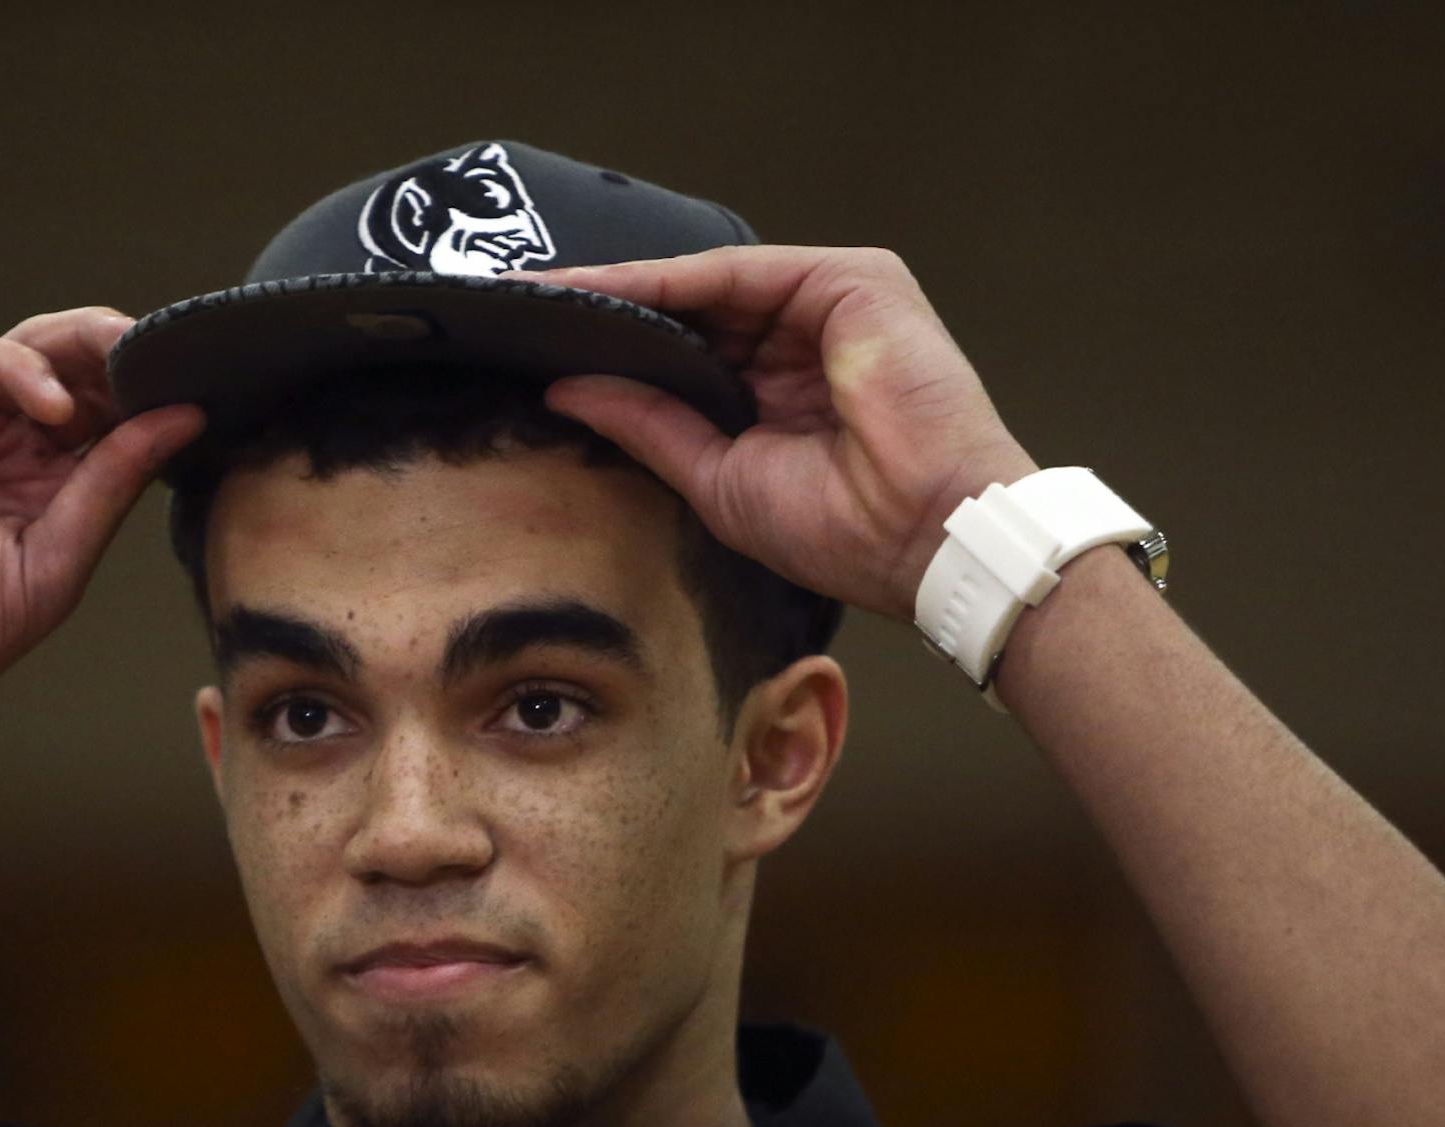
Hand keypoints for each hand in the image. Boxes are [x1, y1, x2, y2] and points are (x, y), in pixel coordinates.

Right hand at [0, 306, 204, 762]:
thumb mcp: (51, 565)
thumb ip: (111, 487)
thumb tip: (184, 422)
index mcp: (47, 496)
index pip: (112, 427)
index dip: (153, 402)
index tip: (204, 388)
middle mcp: (1, 454)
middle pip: (75, 378)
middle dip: (121, 358)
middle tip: (168, 351)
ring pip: (26, 352)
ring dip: (79, 349)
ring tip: (120, 362)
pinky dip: (16, 364)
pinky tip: (53, 402)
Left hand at [506, 247, 1036, 624]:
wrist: (928, 537)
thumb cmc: (847, 530)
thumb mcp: (718, 478)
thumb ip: (648, 425)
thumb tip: (566, 386)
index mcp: (782, 386)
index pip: (683, 350)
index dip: (610, 344)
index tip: (532, 344)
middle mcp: (804, 336)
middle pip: (688, 306)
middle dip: (604, 306)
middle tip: (516, 305)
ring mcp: (830, 302)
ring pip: (705, 282)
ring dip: (623, 288)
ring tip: (544, 293)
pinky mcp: (851, 280)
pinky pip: (736, 272)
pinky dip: (668, 281)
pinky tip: (605, 290)